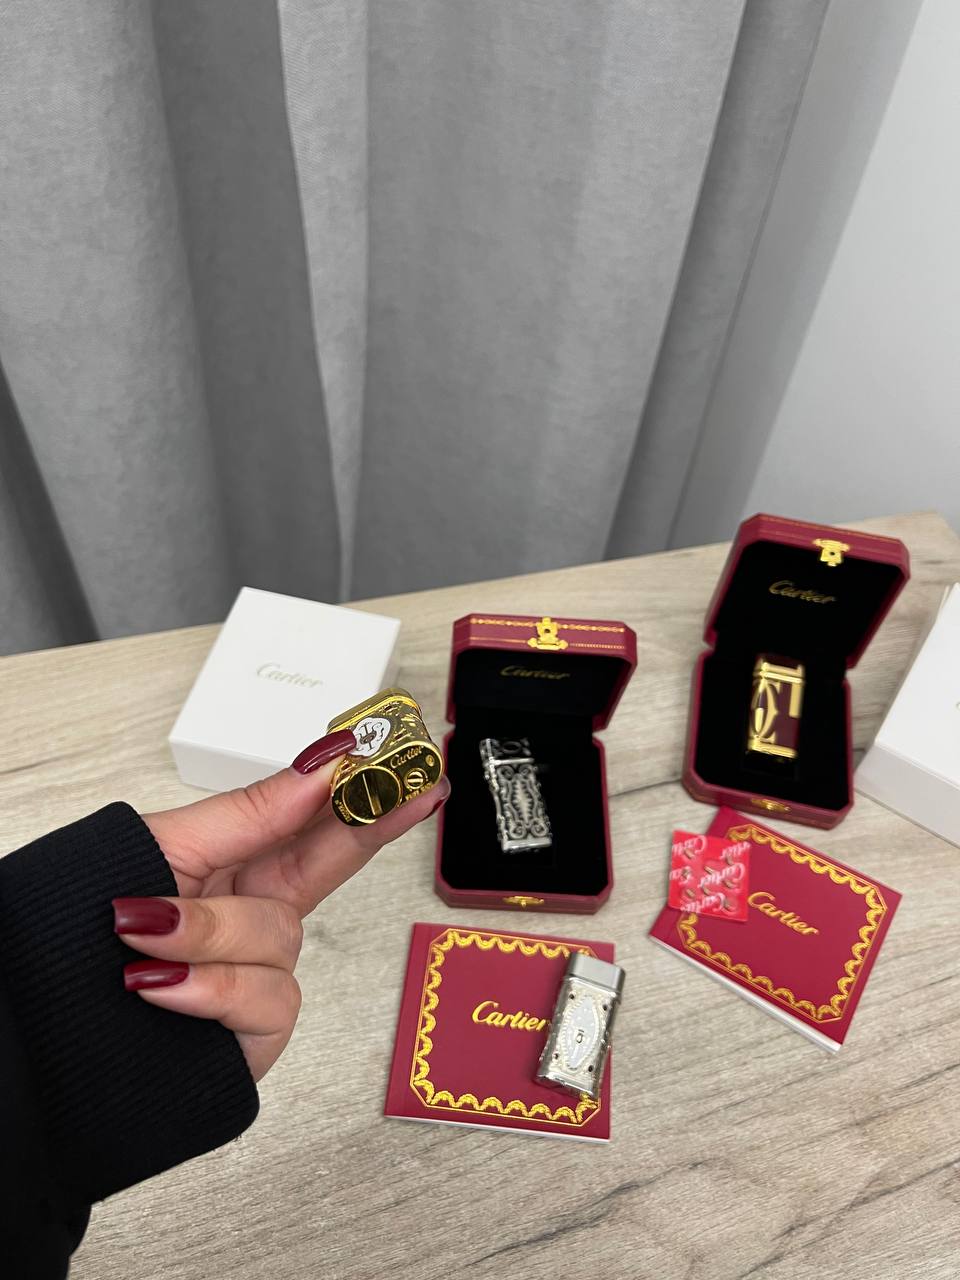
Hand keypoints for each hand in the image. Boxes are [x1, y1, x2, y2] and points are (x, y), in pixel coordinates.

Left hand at [114, 730, 449, 1080]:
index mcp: (240, 865)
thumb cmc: (86, 931)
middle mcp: (259, 916)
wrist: (47, 1025)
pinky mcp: (257, 1031)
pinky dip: (208, 988)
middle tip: (414, 793)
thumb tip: (326, 766)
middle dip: (369, 826)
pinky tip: (163, 988)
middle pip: (331, 865)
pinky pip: (266, 996)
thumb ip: (253, 811)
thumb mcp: (166, 847)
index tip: (415, 767)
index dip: (369, 796)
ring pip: (279, 935)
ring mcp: (262, 974)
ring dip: (209, 931)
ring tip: (142, 933)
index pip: (317, 823)